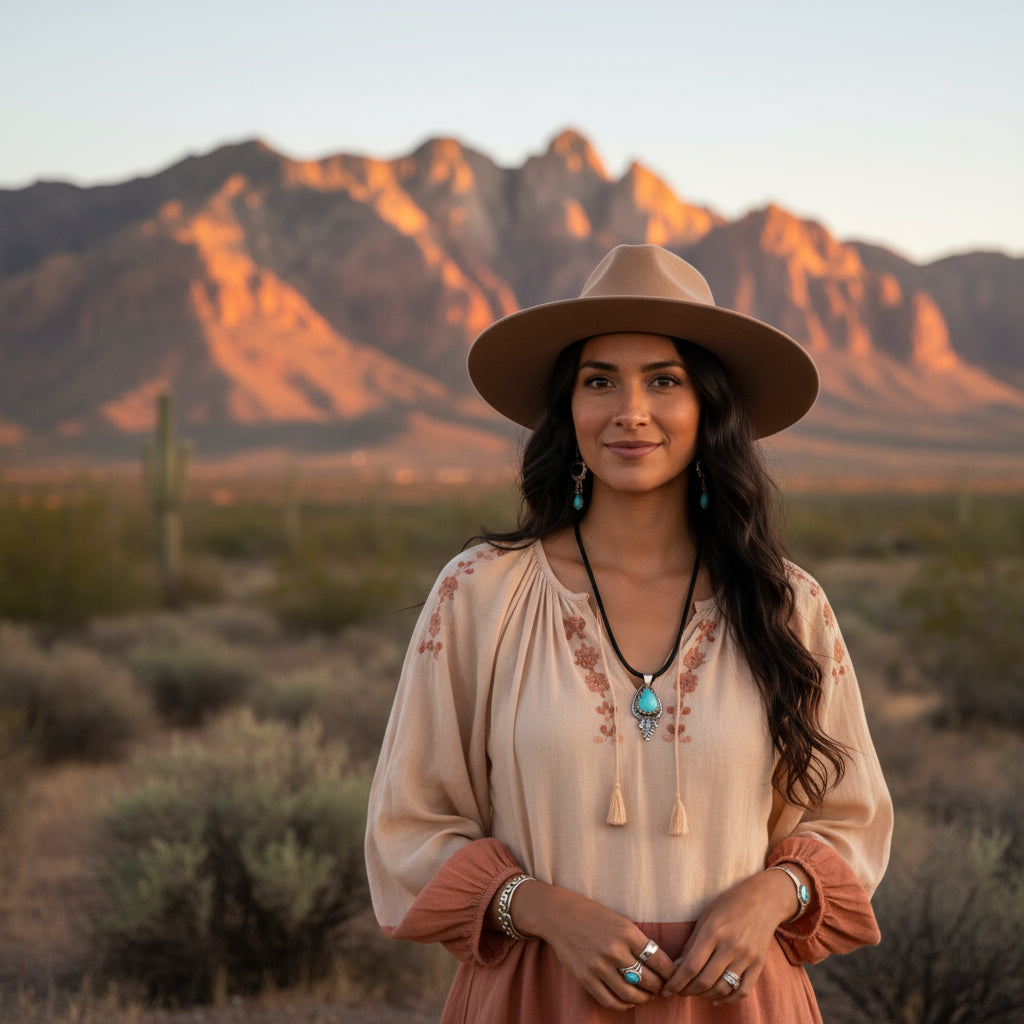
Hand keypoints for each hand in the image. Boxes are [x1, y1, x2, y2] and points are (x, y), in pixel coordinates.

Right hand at [501, 881, 676, 1010]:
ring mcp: (598, 965)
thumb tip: (658, 964)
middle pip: (648, 980)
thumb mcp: (619, 920)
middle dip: (659, 987)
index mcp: (626, 932)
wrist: (558, 914)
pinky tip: (628, 1000)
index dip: (671, 972)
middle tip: (661, 987)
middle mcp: (614, 950)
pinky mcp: (585, 977)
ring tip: (646, 995)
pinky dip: (623, 1004)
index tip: (674, 976)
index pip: (659, 960)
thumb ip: (636, 940)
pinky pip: (610, 1000)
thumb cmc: (591, 914)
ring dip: (643, 998)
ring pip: (631, 993)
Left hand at [662, 868, 801, 1004]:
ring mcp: (746, 957)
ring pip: (722, 988)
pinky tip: (716, 998)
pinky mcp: (759, 964)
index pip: (691, 966)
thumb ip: (692, 942)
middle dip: (687, 991)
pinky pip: (743, 991)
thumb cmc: (730, 903)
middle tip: (679, 992)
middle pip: (705, 981)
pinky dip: (728, 1000)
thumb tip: (677, 966)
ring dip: (705, 995)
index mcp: (713, 931)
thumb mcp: (706, 916)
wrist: (764, 899)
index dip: (676, 982)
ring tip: (695, 991)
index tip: (666, 990)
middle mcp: (730, 946)